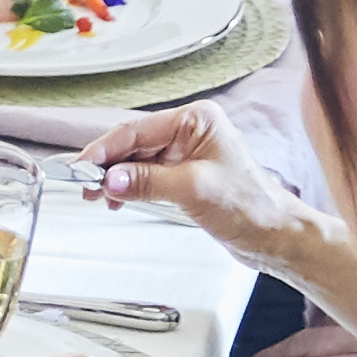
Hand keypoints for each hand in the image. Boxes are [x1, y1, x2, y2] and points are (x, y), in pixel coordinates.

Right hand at [82, 101, 308, 266]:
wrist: (275, 236)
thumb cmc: (251, 207)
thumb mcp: (193, 190)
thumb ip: (147, 181)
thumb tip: (110, 179)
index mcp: (197, 120)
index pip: (137, 130)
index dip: (104, 149)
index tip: (80, 167)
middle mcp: (191, 132)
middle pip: (134, 144)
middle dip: (107, 166)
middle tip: (83, 186)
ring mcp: (188, 154)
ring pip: (137, 161)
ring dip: (115, 179)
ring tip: (97, 197)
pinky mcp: (186, 176)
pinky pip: (147, 176)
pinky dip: (129, 188)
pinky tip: (119, 200)